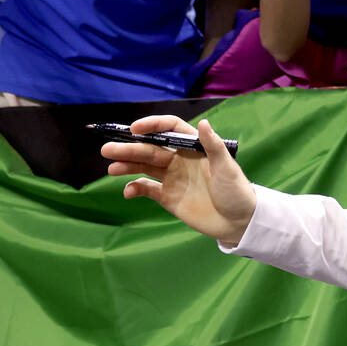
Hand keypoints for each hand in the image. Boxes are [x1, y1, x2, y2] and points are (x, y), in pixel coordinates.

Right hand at [105, 116, 256, 246]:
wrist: (239, 222)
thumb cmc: (237, 191)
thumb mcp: (227, 168)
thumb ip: (213, 146)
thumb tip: (204, 122)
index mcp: (194, 148)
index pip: (170, 130)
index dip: (153, 126)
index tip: (135, 129)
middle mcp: (180, 160)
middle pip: (151, 149)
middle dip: (130, 148)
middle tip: (108, 149)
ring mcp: (173, 178)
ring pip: (145, 167)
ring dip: (127, 166)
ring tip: (111, 167)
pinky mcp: (168, 197)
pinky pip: (147, 189)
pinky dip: (135, 188)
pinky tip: (128, 191)